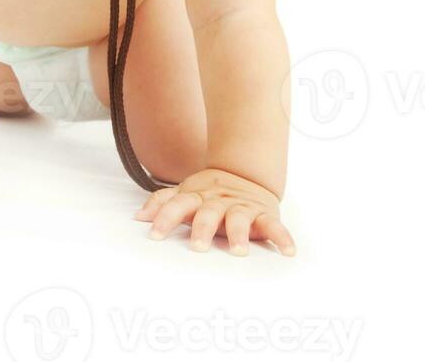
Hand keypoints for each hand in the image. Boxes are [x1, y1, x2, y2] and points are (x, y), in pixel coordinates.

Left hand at [132, 167, 294, 256]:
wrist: (245, 173)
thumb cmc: (210, 192)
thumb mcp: (185, 193)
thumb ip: (163, 203)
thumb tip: (138, 217)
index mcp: (197, 197)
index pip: (178, 205)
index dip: (165, 218)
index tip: (154, 235)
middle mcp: (218, 202)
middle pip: (208, 214)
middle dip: (202, 229)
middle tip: (197, 247)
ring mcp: (241, 207)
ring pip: (239, 219)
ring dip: (239, 234)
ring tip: (238, 252)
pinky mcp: (264, 214)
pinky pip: (274, 226)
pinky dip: (282, 238)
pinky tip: (288, 252)